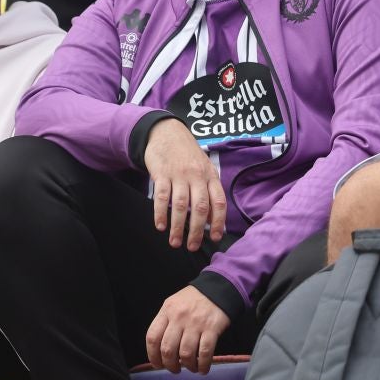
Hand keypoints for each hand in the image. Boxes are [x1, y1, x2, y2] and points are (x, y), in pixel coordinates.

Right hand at [142, 118, 225, 250]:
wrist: (168, 132)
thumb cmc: (188, 155)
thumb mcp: (204, 168)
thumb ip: (208, 190)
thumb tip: (212, 219)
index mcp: (210, 176)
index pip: (218, 202)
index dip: (218, 222)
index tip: (215, 238)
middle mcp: (197, 175)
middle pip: (200, 207)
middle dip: (196, 230)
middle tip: (192, 246)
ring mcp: (179, 174)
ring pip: (180, 205)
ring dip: (177, 226)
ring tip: (175, 242)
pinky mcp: (162, 173)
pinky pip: (162, 197)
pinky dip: (160, 213)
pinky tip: (160, 226)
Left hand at [145, 285, 230, 373]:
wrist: (218, 287)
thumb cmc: (193, 299)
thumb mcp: (174, 304)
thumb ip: (165, 322)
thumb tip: (160, 350)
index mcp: (167, 311)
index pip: (152, 337)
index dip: (152, 356)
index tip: (158, 364)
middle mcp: (179, 317)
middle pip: (168, 349)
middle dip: (170, 365)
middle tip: (175, 369)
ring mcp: (196, 323)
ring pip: (186, 354)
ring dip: (187, 366)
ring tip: (191, 368)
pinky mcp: (212, 328)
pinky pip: (205, 353)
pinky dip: (203, 365)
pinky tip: (203, 369)